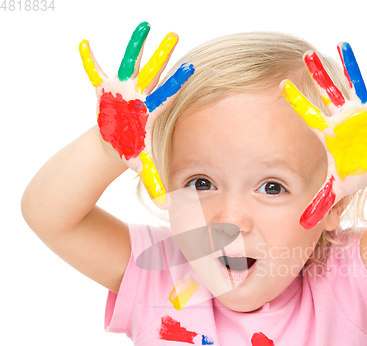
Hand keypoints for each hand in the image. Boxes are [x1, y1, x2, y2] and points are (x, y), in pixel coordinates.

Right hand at [79, 21, 193, 207]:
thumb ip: (156, 183)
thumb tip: (169, 209)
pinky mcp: (105, 87)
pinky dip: (87, 60)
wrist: (115, 142)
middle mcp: (141, 96)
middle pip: (154, 72)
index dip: (179, 84)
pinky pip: (94, 71)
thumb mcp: (143, 166)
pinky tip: (83, 44)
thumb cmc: (131, 152)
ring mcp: (123, 89)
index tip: (193, 70)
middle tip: (175, 36)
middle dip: (162, 55)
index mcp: (151, 111)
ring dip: (135, 45)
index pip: (168, 96)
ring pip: (130, 62)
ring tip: (144, 25)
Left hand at [281, 42, 366, 228]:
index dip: (296, 102)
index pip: (308, 116)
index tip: (281, 85)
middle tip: (305, 56)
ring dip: (350, 67)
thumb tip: (304, 226)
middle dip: (318, 75)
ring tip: (342, 45)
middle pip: (327, 94)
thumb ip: (320, 205)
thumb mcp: (338, 190)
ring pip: (354, 86)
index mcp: (330, 133)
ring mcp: (362, 113)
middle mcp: (343, 119)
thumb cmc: (356, 173)